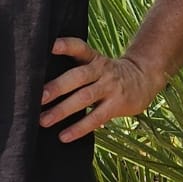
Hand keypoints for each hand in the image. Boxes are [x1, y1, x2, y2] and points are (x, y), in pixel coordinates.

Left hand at [40, 38, 161, 142]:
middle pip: (78, 76)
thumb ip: (76, 71)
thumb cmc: (109, 75)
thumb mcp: (97, 65)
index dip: (66, 46)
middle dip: (58, 87)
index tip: (51, 46)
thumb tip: (43, 87)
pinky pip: (96, 118)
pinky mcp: (117, 105)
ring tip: (44, 120)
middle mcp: (102, 71)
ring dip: (63, 110)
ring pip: (85, 98)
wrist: (143, 80)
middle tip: (39, 97)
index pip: (80, 48)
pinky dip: (79, 128)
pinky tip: (64, 136)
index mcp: (94, 59)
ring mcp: (110, 88)